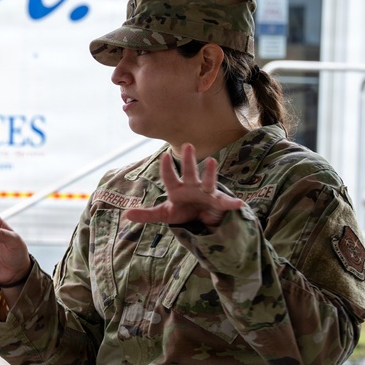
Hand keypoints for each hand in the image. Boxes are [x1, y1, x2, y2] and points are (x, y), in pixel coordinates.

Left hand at [124, 143, 243, 228]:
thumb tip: (126, 215)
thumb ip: (146, 214)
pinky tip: (238, 204)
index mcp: (177, 188)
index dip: (166, 167)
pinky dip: (232, 203)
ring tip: (211, 162)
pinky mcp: (218, 203)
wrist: (201, 219)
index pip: (169, 176)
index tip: (164, 155)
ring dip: (209, 172)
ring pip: (208, 181)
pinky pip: (225, 202)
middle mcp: (192, 186)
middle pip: (189, 171)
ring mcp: (206, 192)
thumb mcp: (163, 214)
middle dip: (188, 160)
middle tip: (187, 145)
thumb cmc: (182, 211)